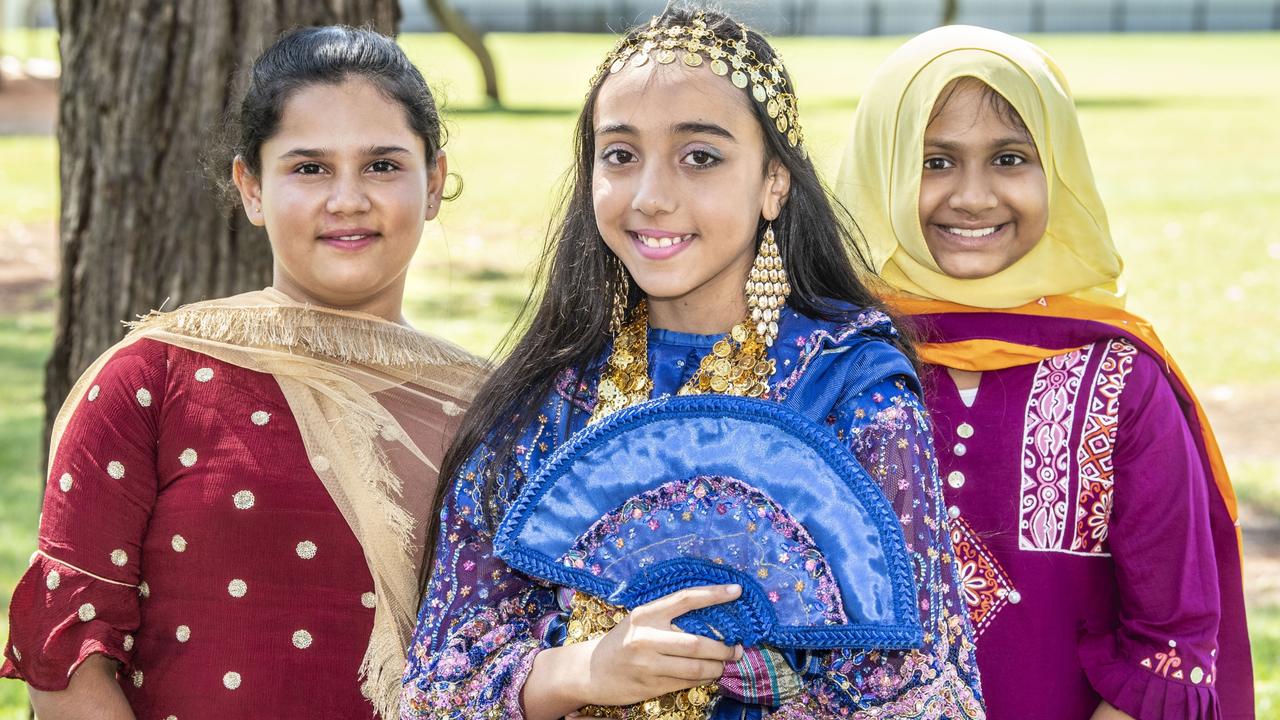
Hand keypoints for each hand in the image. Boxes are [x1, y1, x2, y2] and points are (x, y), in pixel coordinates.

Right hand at [578, 583, 743, 706]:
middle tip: (737, 649)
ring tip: (724, 664)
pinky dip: (704, 679)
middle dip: (724, 648)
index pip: (685, 599)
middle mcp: (646, 637)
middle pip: (697, 642)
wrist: (590, 671)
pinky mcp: (651, 686)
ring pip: (696, 667)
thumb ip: (667, 617)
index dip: (714, 594)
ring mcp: (648, 664)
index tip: (737, 590)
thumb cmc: (621, 642)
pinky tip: (709, 675)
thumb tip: (711, 618)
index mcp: (645, 614)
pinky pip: (687, 683)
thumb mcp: (639, 621)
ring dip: (717, 667)